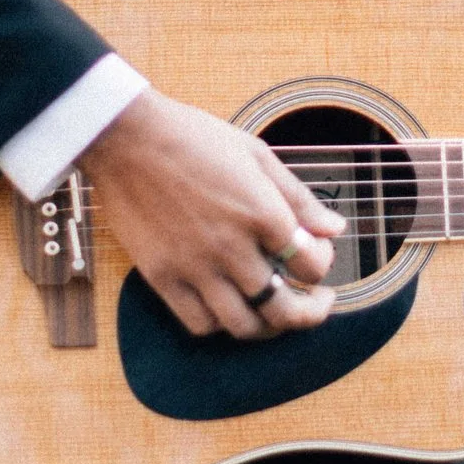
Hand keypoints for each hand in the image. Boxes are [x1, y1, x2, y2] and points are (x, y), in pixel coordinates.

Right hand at [76, 89, 346, 340]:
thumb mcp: (256, 155)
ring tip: (274, 312)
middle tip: (315, 305)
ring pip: (243, 326)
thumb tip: (335, 229)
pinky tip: (228, 306)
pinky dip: (220, 324)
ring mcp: (195, 267)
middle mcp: (232, 247)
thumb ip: (298, 197)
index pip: (311, 266)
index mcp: (263, 213)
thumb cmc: (194, 137)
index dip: (323, 266)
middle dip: (309, 314)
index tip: (316, 255)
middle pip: (283, 309)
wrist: (128, 137)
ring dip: (267, 327)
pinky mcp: (162, 276)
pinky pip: (199, 323)